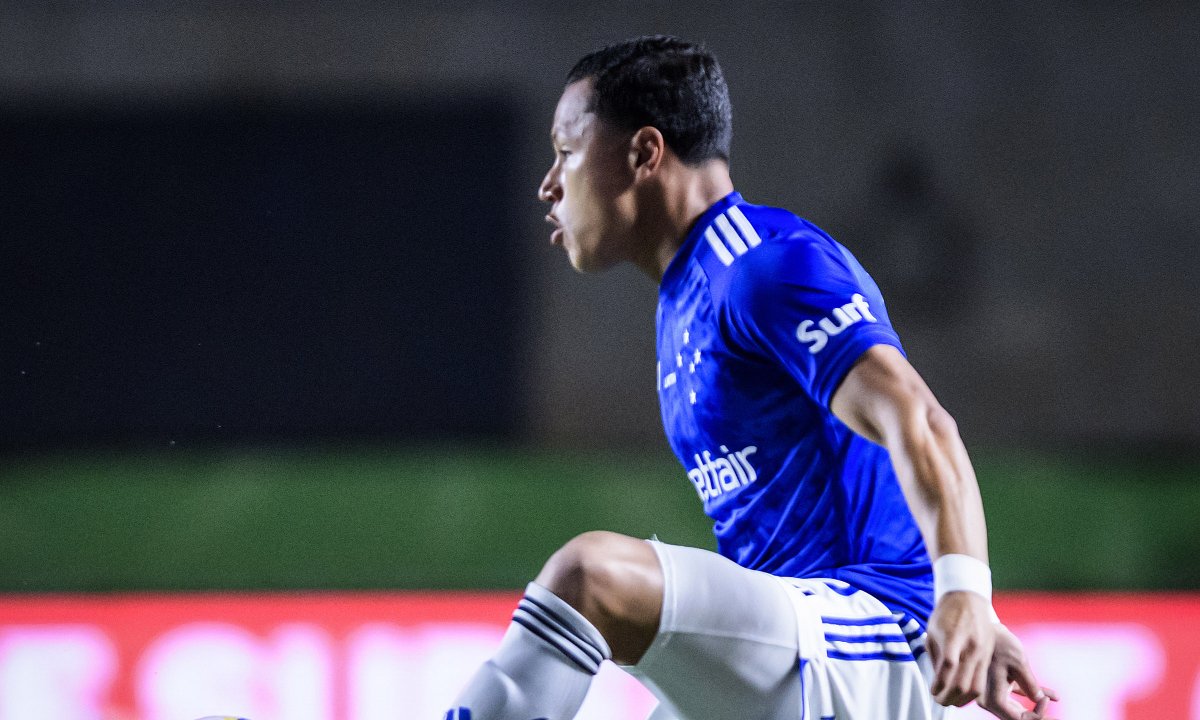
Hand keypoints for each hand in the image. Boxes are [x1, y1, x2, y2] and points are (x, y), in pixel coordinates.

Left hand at [926, 591, 995, 705]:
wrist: (968, 598)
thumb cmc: (946, 615)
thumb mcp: (932, 632)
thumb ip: (935, 658)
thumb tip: (937, 683)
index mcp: (953, 637)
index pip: (947, 668)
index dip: (939, 685)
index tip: (933, 692)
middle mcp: (971, 646)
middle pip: (963, 683)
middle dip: (949, 698)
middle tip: (940, 701)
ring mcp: (982, 652)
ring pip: (976, 687)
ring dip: (962, 700)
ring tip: (950, 701)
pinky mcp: (988, 655)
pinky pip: (982, 680)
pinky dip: (972, 691)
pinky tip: (962, 693)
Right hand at [977, 624, 1058, 719]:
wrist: (985, 626)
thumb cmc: (999, 642)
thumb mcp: (1019, 663)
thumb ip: (1030, 685)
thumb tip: (1040, 700)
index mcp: (991, 697)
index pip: (1017, 719)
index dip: (1035, 714)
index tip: (1045, 699)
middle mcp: (988, 698)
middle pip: (1016, 716)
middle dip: (1037, 715)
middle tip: (1054, 715)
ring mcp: (992, 692)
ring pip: (1017, 708)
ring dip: (1036, 707)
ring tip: (1053, 704)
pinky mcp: (997, 684)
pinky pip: (1016, 695)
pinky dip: (1031, 695)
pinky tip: (1050, 695)